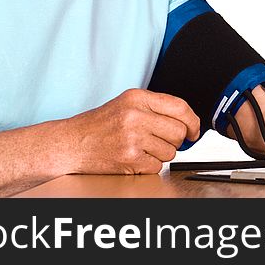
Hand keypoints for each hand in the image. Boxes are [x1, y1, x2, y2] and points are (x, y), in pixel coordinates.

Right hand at [61, 88, 199, 174]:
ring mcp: (132, 138)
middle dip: (175, 140)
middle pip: (178, 131)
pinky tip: (135, 158)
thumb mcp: (127, 104)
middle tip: (160, 141)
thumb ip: (156, 108)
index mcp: (137, 98)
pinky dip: (150, 165)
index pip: (180, 107)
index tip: (193, 130)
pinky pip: (157, 166)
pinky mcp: (129, 159)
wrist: (70, 143)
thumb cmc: (99, 125)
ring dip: (161, 154)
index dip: (192, 121)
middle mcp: (135, 116)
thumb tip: (187, 123)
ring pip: (170, 151)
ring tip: (141, 148)